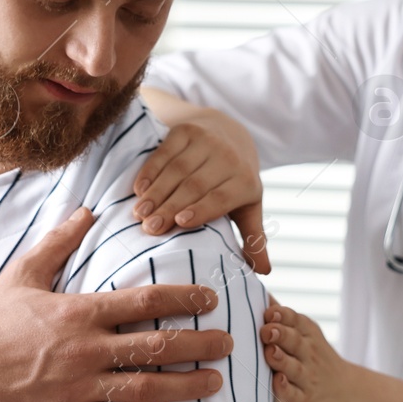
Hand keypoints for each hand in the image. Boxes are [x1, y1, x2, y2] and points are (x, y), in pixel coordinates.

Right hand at [0, 207, 231, 401]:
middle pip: (155, 345)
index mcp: (78, 312)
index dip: (183, 297)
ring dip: (185, 386)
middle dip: (199, 344)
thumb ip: (58, 244)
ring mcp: (78, 386)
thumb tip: (85, 211)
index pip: (143, 300)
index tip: (211, 298)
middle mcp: (85, 349)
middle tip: (230, 343)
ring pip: (145, 388)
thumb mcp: (21, 275)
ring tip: (215, 383)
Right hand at [131, 111, 270, 274]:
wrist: (230, 132)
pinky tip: (138, 189)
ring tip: (139, 214)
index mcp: (246, 181)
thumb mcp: (248, 206)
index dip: (201, 209)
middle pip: (194, 185)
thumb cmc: (236, 181)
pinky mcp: (186, 130)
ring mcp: (207, 140)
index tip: (180, 223)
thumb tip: (264, 271)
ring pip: (176, 170)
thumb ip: (253, 237)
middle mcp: (228, 157)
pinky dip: (150, 171)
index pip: (221, 197)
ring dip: (156, 193)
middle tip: (150, 228)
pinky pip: (164, 152)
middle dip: (170, 207)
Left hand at [261, 301, 350, 401]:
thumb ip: (281, 316)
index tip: (269, 312)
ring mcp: (306, 378)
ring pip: (293, 367)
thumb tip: (255, 289)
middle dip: (280, 334)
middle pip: (294, 341)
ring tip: (271, 353)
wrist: (342, 393)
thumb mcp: (304, 333)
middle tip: (266, 330)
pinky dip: (285, 389)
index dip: (282, 316)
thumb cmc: (310, 358)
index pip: (295, 320)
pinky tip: (278, 381)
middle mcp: (308, 354)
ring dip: (281, 359)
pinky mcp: (301, 400)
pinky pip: (293, 395)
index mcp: (307, 334)